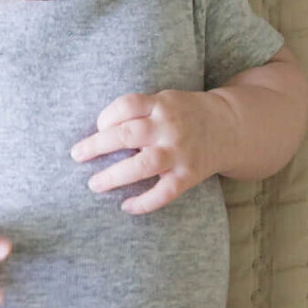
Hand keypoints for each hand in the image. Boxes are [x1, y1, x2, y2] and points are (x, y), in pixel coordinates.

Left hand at [71, 89, 225, 214]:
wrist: (230, 127)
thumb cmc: (185, 114)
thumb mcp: (165, 101)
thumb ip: (139, 112)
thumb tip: (99, 133)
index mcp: (162, 105)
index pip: (127, 105)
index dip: (107, 116)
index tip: (99, 127)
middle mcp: (170, 127)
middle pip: (128, 135)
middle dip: (97, 146)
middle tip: (77, 155)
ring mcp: (180, 152)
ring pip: (143, 164)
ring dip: (115, 176)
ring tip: (94, 185)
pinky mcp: (189, 175)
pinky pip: (164, 192)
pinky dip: (144, 202)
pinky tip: (126, 206)